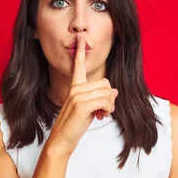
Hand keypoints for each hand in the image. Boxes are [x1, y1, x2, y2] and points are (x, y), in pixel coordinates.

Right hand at [46, 33, 117, 155]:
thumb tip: (115, 92)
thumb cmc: (73, 126)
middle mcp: (75, 89)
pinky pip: (105, 101)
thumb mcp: (89, 110)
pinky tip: (102, 116)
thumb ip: (100, 98)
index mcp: (74, 87)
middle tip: (105, 110)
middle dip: (110, 97)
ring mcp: (77, 96)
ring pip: (107, 92)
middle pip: (105, 83)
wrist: (62, 140)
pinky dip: (108, 109)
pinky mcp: (81, 105)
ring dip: (110, 105)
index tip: (80, 37)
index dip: (80, 51)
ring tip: (102, 114)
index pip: (78, 65)